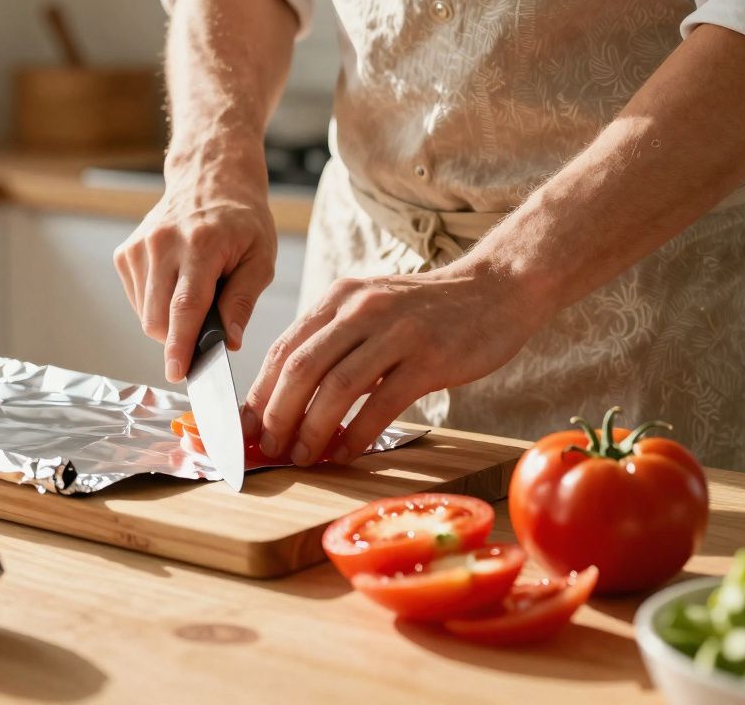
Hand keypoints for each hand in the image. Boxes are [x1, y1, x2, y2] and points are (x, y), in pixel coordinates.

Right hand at [114, 156, 276, 382]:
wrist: (209, 179)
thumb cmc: (241, 221)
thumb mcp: (260, 258)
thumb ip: (244, 301)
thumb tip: (230, 341)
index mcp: (200, 244)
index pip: (185, 306)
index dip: (180, 345)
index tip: (177, 373)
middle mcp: (162, 243)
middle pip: (158, 317)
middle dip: (179, 338)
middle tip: (206, 328)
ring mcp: (139, 247)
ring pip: (145, 314)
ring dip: (169, 321)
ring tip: (194, 294)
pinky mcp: (125, 253)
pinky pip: (136, 301)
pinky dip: (156, 305)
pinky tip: (175, 284)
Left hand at [243, 259, 552, 465]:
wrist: (496, 289)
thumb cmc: (427, 311)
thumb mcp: (370, 309)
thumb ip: (333, 340)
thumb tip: (289, 394)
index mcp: (339, 298)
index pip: (283, 347)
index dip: (260, 392)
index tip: (247, 427)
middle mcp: (361, 309)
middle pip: (300, 367)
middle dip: (277, 414)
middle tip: (269, 448)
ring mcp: (395, 332)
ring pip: (335, 386)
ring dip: (311, 428)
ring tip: (301, 456)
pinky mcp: (428, 358)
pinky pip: (381, 403)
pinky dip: (356, 432)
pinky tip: (345, 452)